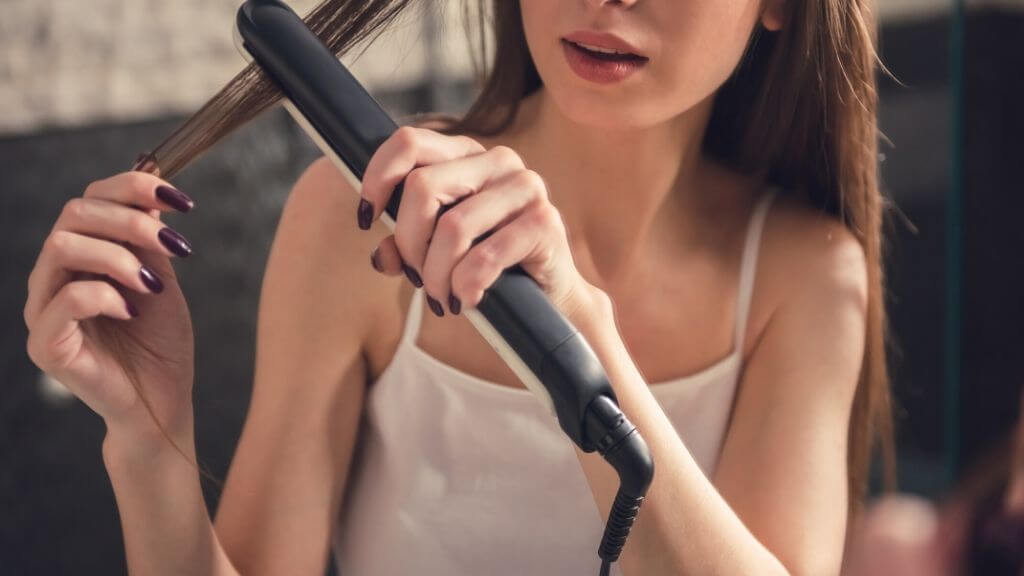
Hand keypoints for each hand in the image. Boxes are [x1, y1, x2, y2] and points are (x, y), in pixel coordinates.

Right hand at [24, 169, 196, 440]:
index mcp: (82, 254)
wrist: (162, 402)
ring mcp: (43, 308)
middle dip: (131, 221)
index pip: (91, 198)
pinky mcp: (45, 344)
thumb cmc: (159, 342)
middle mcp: (54, 275)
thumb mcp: (160, 278)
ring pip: (62, 245)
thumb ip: (148, 240)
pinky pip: (64, 298)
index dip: (134, 187)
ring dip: (118, 256)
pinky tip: (134, 309)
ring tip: (152, 284)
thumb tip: (151, 194)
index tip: (182, 202)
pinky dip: (105, 294)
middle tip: (174, 245)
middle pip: (75, 213)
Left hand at [356, 126, 603, 323]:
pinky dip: (466, 286)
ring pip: (452, 227)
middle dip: (409, 243)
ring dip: (437, 274)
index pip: (409, 143)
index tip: (367, 219)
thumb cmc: (490, 268)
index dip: (378, 179)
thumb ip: (405, 247)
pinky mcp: (544, 222)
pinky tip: (468, 300)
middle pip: (422, 188)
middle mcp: (498, 161)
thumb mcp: (438, 252)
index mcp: (467, 155)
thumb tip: (381, 256)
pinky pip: (484, 257)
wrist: (550, 298)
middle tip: (416, 277)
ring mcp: (525, 187)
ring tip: (442, 298)